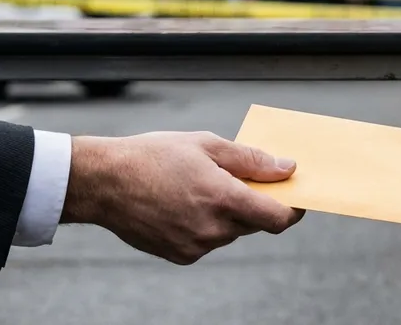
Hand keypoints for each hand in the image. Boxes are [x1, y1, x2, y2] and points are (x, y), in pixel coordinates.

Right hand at [62, 132, 303, 264]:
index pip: (277, 218)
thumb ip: (251, 160)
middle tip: (240, 179)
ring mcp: (195, 246)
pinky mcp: (180, 255)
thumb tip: (286, 168)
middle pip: (254, 223)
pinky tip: (184, 203)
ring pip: (230, 232)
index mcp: (223, 199)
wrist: (104, 182)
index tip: (296, 197)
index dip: (293, 209)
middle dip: (255, 203)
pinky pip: (208, 241)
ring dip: (228, 213)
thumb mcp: (206, 145)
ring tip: (201, 186)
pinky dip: (206, 224)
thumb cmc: (153, 156)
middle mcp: (212, 229)